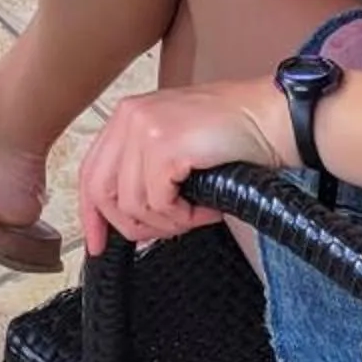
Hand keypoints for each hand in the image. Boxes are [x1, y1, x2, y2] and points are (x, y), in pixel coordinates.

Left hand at [78, 83, 286, 251]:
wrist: (270, 117)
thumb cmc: (231, 135)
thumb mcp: (175, 145)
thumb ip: (145, 172)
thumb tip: (128, 221)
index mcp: (127, 116)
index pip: (91, 172)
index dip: (91, 214)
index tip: (98, 245)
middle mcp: (129, 117)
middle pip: (102, 193)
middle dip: (132, 226)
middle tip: (168, 231)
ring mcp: (144, 129)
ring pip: (132, 204)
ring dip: (168, 222)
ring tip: (196, 212)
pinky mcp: (164, 145)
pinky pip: (158, 203)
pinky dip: (183, 217)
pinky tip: (205, 209)